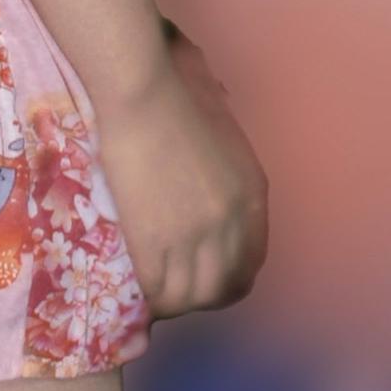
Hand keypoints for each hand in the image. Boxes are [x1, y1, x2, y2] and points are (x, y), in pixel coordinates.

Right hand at [92, 40, 268, 320]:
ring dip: (176, 303)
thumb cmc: (175, 87)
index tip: (207, 277)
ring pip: (194, 297)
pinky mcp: (158, 243)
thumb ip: (224, 130)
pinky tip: (138, 293)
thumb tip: (216, 106)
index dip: (229, 276)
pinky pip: (159, 290)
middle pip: (226, 286)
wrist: (141, 91)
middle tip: (179, 292)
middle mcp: (233, 223)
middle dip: (204, 297)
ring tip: (156, 297)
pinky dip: (150, 298)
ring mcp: (197, 237)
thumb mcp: (220, 113)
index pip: (252, 259)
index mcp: (252, 193)